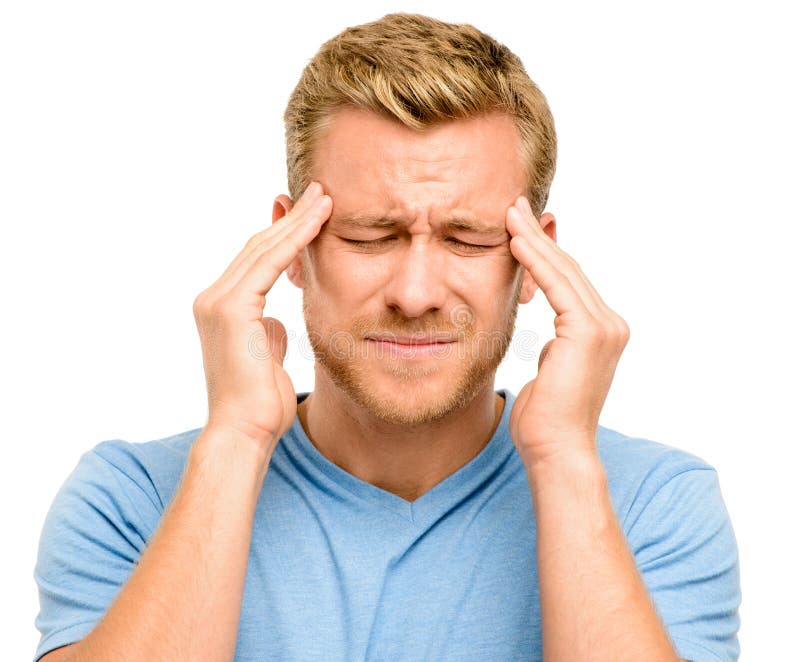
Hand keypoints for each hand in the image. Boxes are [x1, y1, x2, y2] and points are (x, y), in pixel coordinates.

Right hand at [192, 181, 331, 452]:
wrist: (245, 432)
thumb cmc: (261, 402)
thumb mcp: (267, 356)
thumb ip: (267, 331)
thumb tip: (274, 321)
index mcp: (221, 308)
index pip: (256, 260)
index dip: (283, 234)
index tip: (310, 213)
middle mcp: (213, 298)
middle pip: (257, 246)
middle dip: (291, 218)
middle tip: (321, 193)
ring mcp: (218, 302)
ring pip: (263, 248)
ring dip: (297, 221)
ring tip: (325, 198)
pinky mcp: (231, 309)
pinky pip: (269, 264)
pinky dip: (295, 241)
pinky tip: (317, 222)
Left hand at [505, 195, 629, 466]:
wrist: (556, 450)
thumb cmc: (545, 418)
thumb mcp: (551, 369)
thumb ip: (557, 346)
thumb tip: (550, 336)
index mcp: (602, 332)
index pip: (569, 281)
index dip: (545, 252)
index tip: (520, 228)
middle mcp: (610, 324)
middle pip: (569, 268)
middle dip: (540, 235)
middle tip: (513, 207)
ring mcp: (604, 327)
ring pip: (564, 271)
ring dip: (535, 239)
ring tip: (510, 214)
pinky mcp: (589, 332)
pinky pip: (558, 286)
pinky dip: (536, 261)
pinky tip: (515, 241)